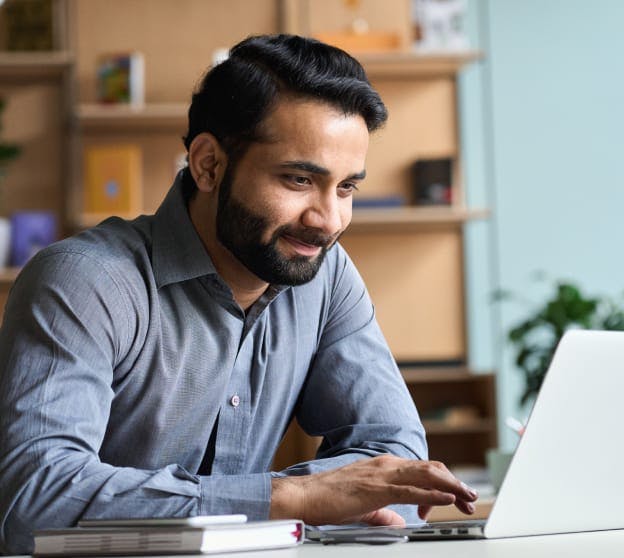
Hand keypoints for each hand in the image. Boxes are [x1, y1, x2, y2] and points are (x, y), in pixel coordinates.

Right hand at [270, 455, 477, 525]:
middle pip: (430, 469)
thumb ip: (384, 513)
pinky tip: (448, 499)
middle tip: (470, 498)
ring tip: (468, 496)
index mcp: (383, 467)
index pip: (422, 470)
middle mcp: (386, 465)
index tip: (453, 500)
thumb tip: (400, 522)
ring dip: (451, 486)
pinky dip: (434, 493)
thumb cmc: (329, 499)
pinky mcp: (377, 488)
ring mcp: (382, 474)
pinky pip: (411, 489)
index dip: (442, 483)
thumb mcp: (364, 507)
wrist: (305, 496)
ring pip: (426, 475)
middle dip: (454, 482)